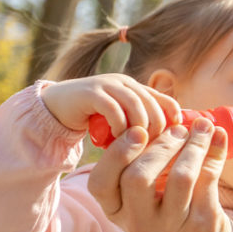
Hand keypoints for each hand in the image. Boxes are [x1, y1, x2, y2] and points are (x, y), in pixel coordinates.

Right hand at [41, 73, 180, 139]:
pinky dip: (118, 125)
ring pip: (135, 104)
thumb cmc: (94, 120)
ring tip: (134, 144)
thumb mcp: (121, 121)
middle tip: (151, 147)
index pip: (164, 99)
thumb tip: (166, 144)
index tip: (174, 136)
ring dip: (138, 127)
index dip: (173, 117)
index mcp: (135, 88)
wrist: (57, 108)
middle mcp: (124, 83)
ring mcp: (107, 85)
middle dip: (155, 127)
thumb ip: (138, 125)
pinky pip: (113, 108)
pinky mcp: (92, 93)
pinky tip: (115, 139)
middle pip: (152, 103)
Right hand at [87, 117, 232, 231]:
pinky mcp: (204, 225)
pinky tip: (219, 139)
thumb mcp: (146, 206)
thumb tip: (167, 119)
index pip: (101, 183)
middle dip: (161, 145)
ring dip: (194, 145)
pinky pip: (208, 181)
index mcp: (119, 214)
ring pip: (180, 177)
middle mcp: (140, 224)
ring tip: (203, 129)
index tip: (138, 131)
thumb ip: (147, 169)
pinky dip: (215, 154)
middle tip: (178, 129)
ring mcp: (173, 227)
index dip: (117, 153)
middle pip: (138, 177)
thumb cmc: (169, 226)